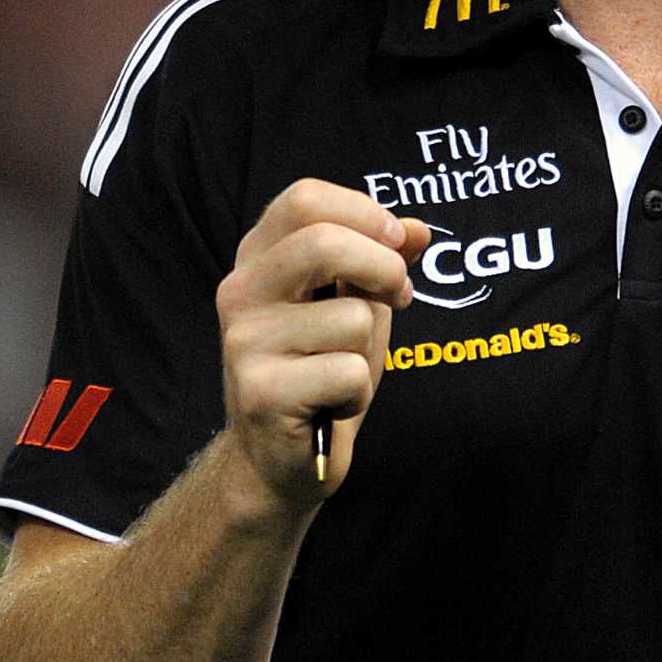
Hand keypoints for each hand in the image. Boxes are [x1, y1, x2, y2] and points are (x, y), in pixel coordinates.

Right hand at [216, 179, 429, 511]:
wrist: (277, 462)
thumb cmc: (319, 376)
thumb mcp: (356, 308)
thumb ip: (381, 264)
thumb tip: (420, 230)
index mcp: (257, 260)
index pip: (303, 199)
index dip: (362, 212)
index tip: (396, 242)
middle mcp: (241, 293)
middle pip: (323, 242)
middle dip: (383, 269)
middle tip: (399, 297)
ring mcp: (245, 342)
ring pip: (350, 317)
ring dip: (369, 351)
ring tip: (343, 372)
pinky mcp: (262, 392)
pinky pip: (348, 372)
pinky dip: (359, 393)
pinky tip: (332, 405)